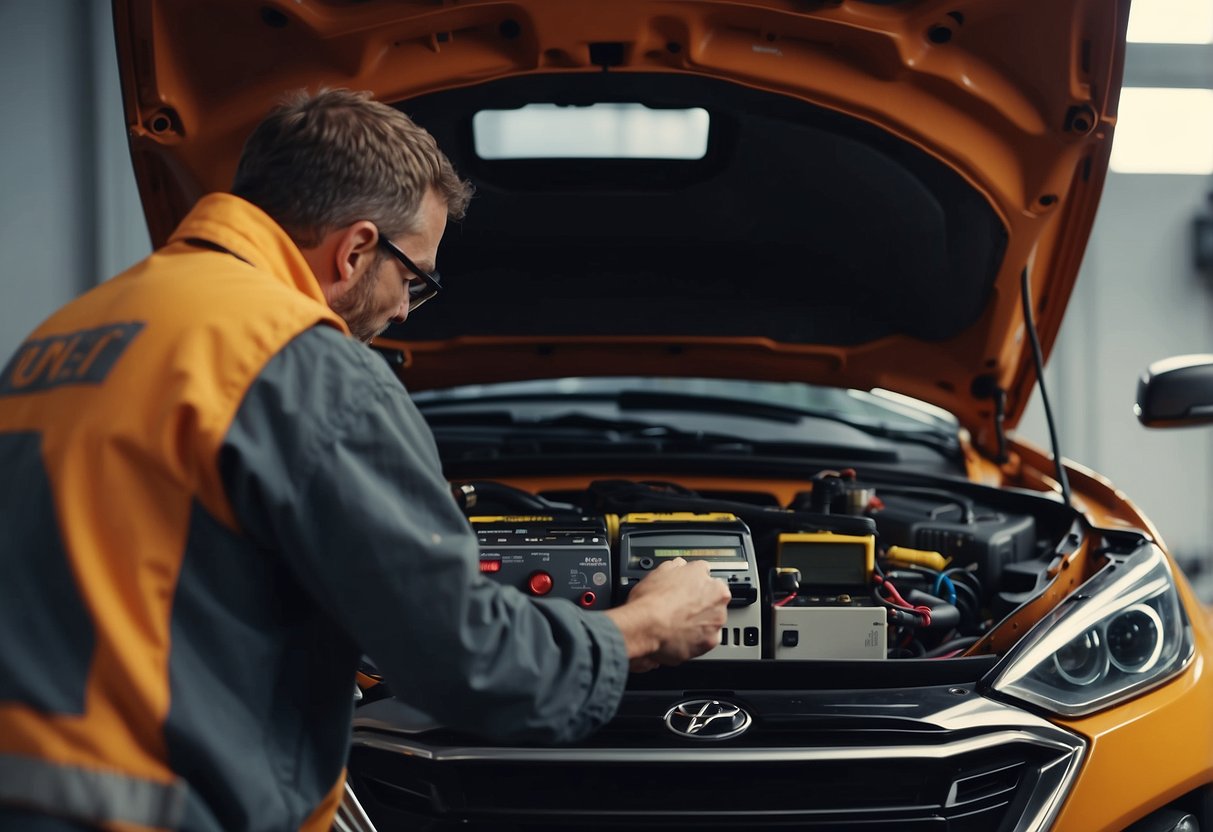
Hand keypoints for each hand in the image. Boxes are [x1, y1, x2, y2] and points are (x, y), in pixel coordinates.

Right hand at [605, 558, 731, 670]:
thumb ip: (677, 566)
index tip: (687, 589)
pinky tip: (680, 635)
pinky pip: (705, 639)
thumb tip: (679, 566)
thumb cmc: (651, 600)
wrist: (645, 627)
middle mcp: (718, 599)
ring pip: (711, 620)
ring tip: (678, 623)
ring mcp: (716, 622)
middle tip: (680, 608)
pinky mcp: (710, 642)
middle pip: (713, 599)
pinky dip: (695, 639)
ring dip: (699, 621)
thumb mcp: (661, 571)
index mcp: (708, 579)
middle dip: (700, 603)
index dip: (694, 583)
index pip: (707, 577)